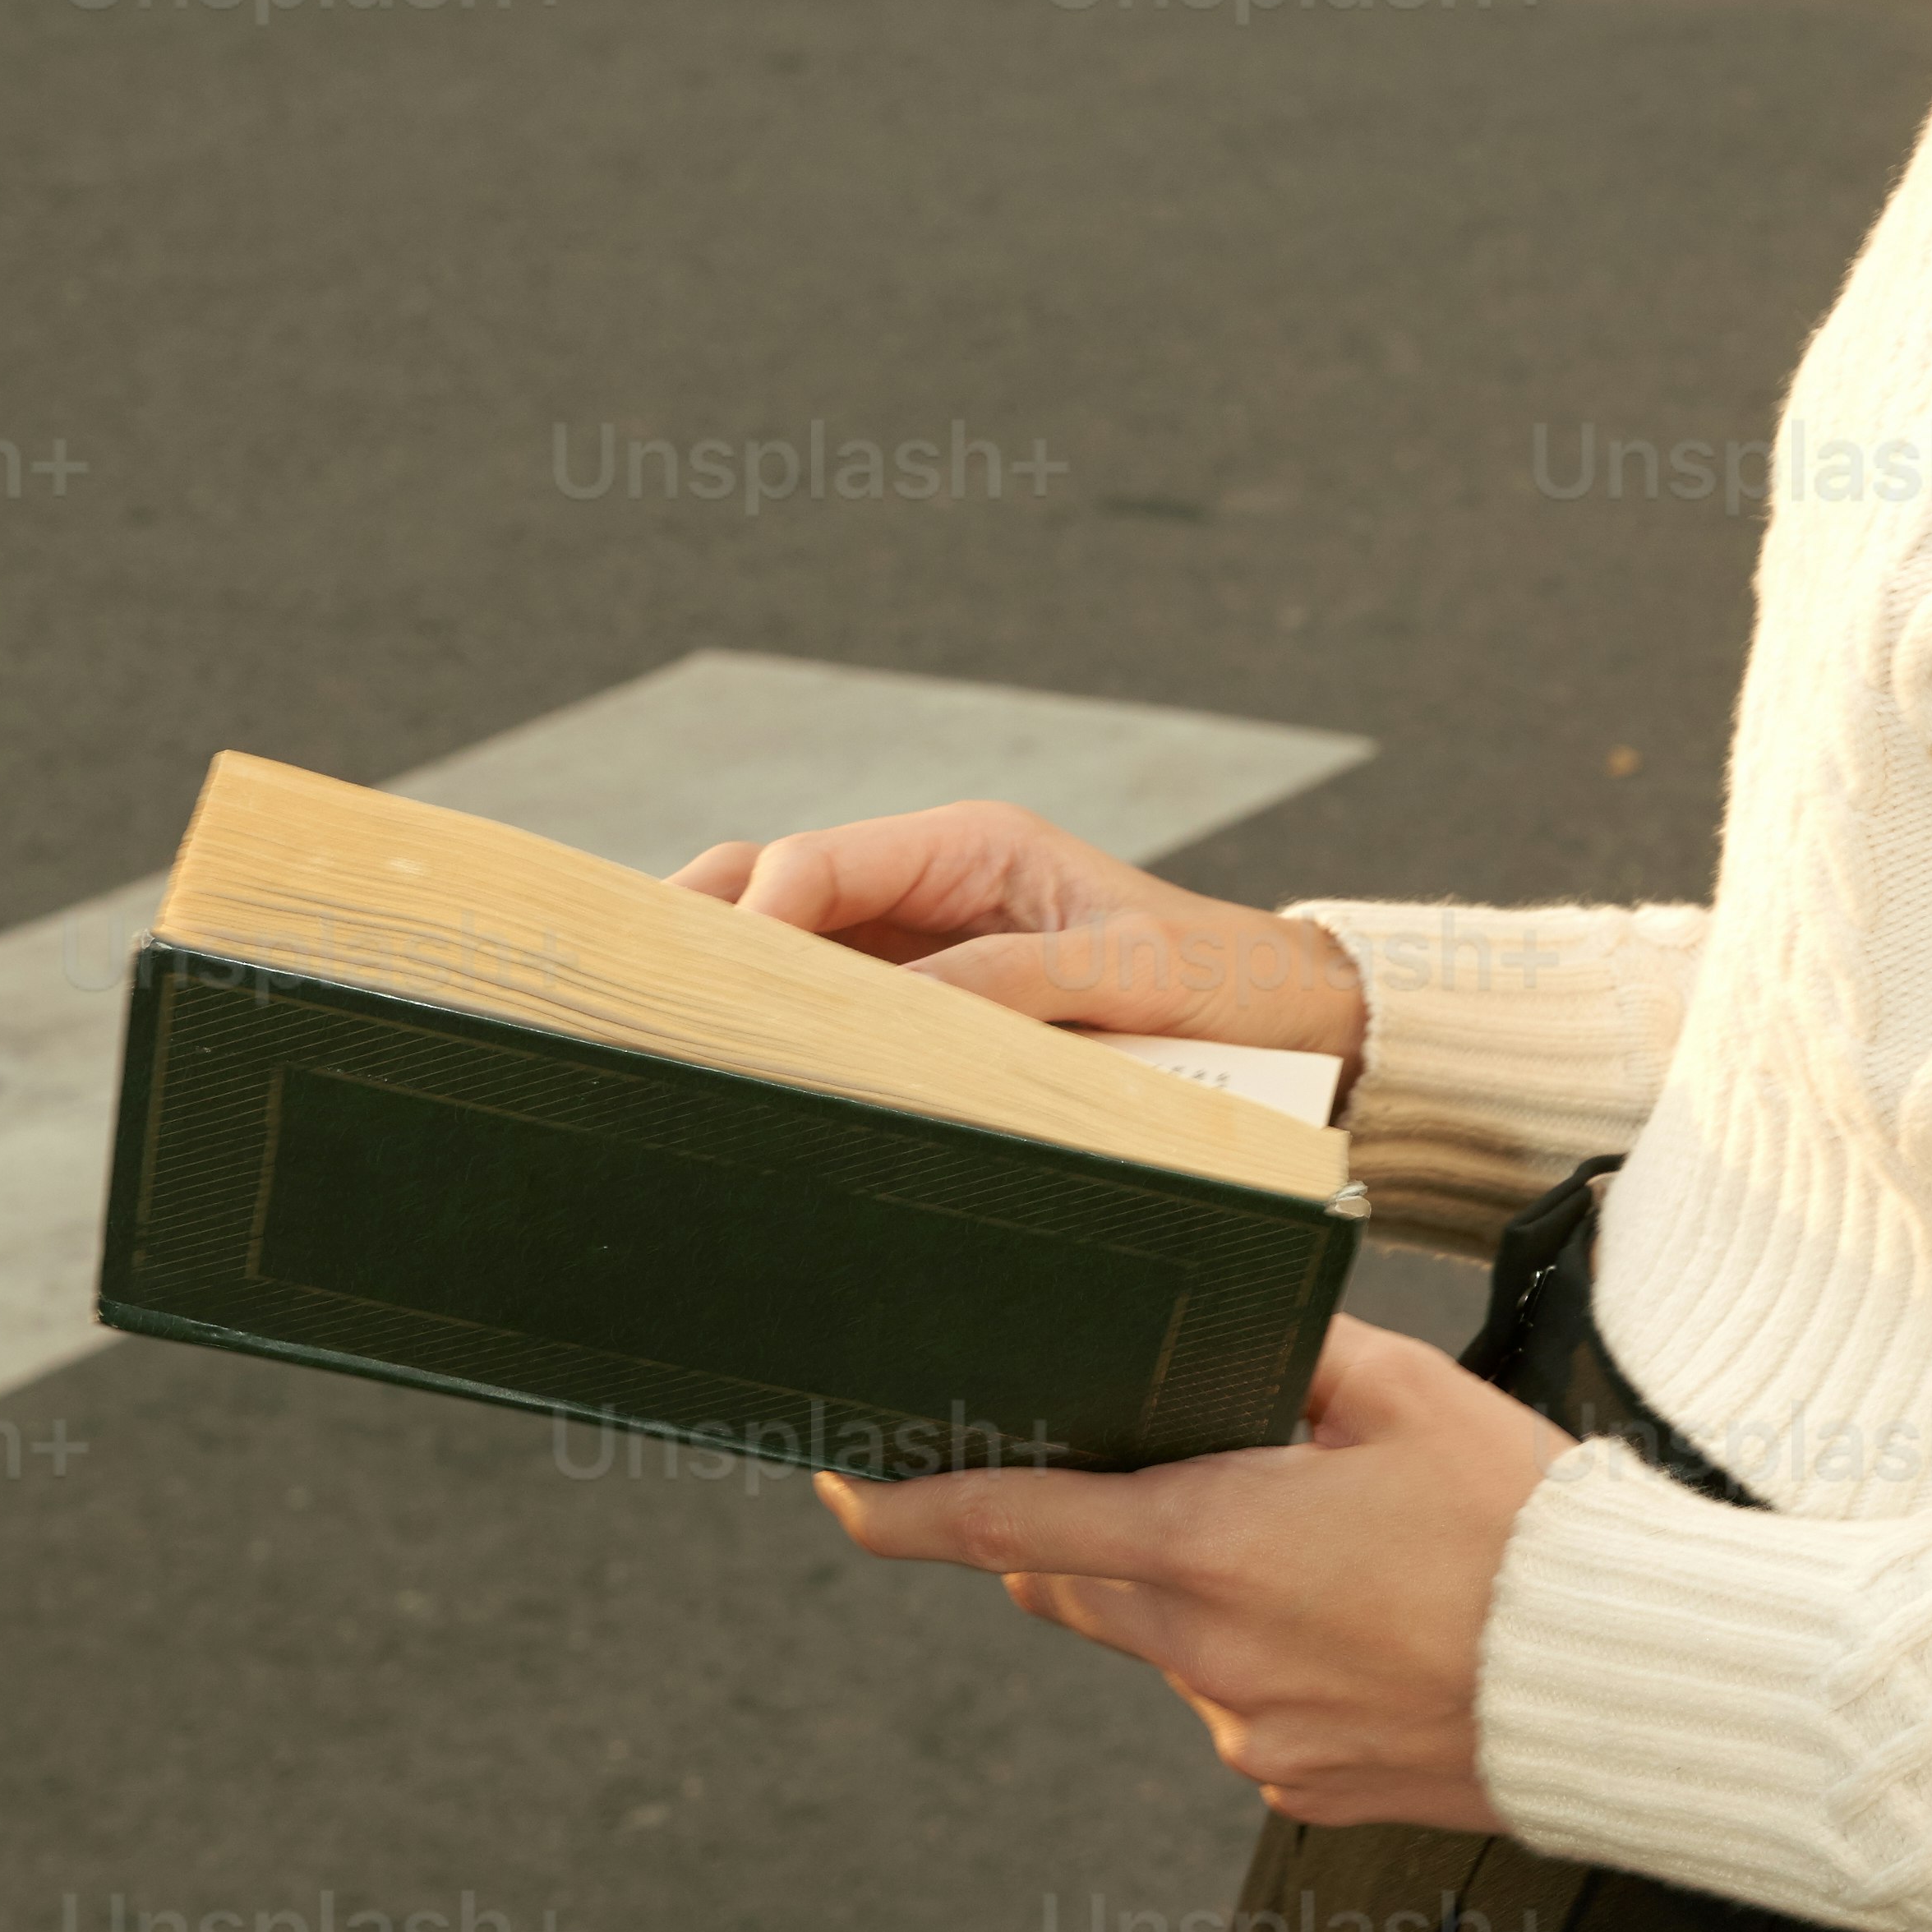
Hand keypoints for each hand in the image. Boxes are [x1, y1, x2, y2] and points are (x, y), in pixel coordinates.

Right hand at [669, 799, 1367, 1085]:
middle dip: (701, 939)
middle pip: (773, 892)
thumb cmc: (1219, 981)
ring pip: (786, 953)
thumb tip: (887, 1016)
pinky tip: (743, 1083)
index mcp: (968, 848)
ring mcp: (921, 948)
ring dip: (729, 991)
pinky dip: (782, 1035)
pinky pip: (833, 1011)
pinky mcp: (931, 1005)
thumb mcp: (1123, 976)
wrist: (1292, 1023)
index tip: (714, 986)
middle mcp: (929, 887)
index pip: (816, 864)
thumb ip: (1006, 985)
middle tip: (639, 1011)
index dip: (752, 918)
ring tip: (664, 1051)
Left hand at [813, 1318, 1572, 1829]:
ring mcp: (1246, 1731)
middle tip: (1125, 1471)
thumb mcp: (1410, 1395)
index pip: (1012, 1524)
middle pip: (1074, 1583)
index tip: (843, 1491)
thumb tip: (1238, 1340)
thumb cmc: (1524, 1524)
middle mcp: (1206, 1651)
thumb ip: (1297, 1358)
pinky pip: (1237, 1705)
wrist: (1625, 1686)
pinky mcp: (1293, 1786)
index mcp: (1214, 1541)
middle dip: (1073, 1529)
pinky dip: (1265, 1656)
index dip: (910, 1507)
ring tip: (1325, 1551)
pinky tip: (1361, 1628)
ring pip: (1164, 1643)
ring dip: (1194, 1590)